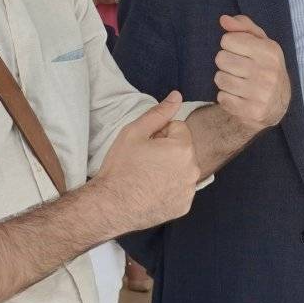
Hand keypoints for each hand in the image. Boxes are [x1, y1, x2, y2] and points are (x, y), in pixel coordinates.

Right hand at [95, 92, 199, 230]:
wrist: (111, 205)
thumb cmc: (121, 167)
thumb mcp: (134, 132)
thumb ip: (159, 112)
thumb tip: (176, 96)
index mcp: (183, 148)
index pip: (177, 128)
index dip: (159, 134)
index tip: (145, 146)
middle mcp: (193, 170)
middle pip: (182, 149)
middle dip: (167, 151)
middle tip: (144, 162)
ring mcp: (189, 190)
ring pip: (182, 169)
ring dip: (170, 169)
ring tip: (147, 177)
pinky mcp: (184, 206)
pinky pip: (180, 189)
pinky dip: (170, 189)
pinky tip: (152, 191)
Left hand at [212, 14, 291, 133]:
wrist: (277, 104)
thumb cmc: (264, 66)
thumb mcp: (260, 43)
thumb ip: (243, 27)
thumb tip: (224, 20)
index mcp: (270, 51)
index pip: (228, 40)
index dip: (229, 45)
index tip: (239, 52)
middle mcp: (268, 72)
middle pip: (221, 59)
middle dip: (225, 63)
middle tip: (237, 68)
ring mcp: (261, 94)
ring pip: (220, 79)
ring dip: (224, 80)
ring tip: (237, 82)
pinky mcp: (253, 111)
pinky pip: (222, 98)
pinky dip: (226, 97)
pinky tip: (238, 96)